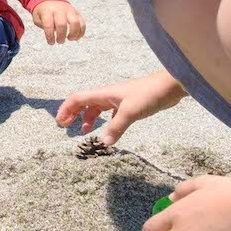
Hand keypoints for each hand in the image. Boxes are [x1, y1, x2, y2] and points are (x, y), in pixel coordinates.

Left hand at [33, 0, 85, 44]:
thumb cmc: (43, 12)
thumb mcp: (37, 17)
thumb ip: (42, 25)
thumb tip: (51, 34)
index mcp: (47, 11)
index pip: (49, 25)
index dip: (50, 36)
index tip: (51, 42)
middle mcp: (59, 10)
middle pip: (62, 24)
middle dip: (61, 36)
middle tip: (59, 41)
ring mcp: (69, 10)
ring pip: (75, 22)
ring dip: (73, 34)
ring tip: (69, 38)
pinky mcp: (77, 13)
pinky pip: (82, 23)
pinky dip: (81, 32)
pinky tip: (75, 38)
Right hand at [53, 69, 183, 145]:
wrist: (169, 87)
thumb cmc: (149, 94)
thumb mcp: (130, 112)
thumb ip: (116, 127)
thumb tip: (104, 143)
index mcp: (104, 94)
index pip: (78, 98)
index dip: (66, 109)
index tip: (60, 122)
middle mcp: (108, 95)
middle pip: (85, 102)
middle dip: (73, 113)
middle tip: (66, 126)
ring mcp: (119, 100)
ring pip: (97, 108)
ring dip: (88, 118)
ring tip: (85, 131)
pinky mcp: (129, 105)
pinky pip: (111, 113)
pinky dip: (105, 121)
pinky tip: (108, 130)